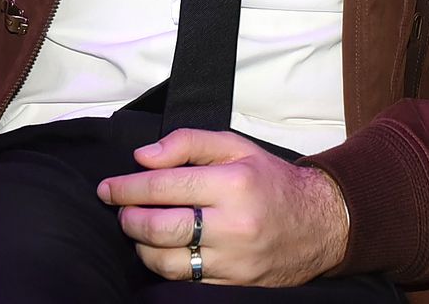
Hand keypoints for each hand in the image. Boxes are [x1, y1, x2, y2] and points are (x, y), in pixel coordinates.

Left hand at [97, 129, 349, 284]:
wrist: (320, 224)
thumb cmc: (272, 181)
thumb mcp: (237, 147)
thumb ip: (188, 143)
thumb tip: (143, 157)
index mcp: (234, 183)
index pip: (166, 185)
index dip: (129, 187)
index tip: (108, 188)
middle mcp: (235, 224)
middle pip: (162, 228)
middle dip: (130, 219)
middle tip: (121, 211)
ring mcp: (235, 260)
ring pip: (169, 262)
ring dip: (142, 247)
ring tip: (138, 231)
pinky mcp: (235, 285)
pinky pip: (187, 281)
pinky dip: (166, 266)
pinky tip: (162, 251)